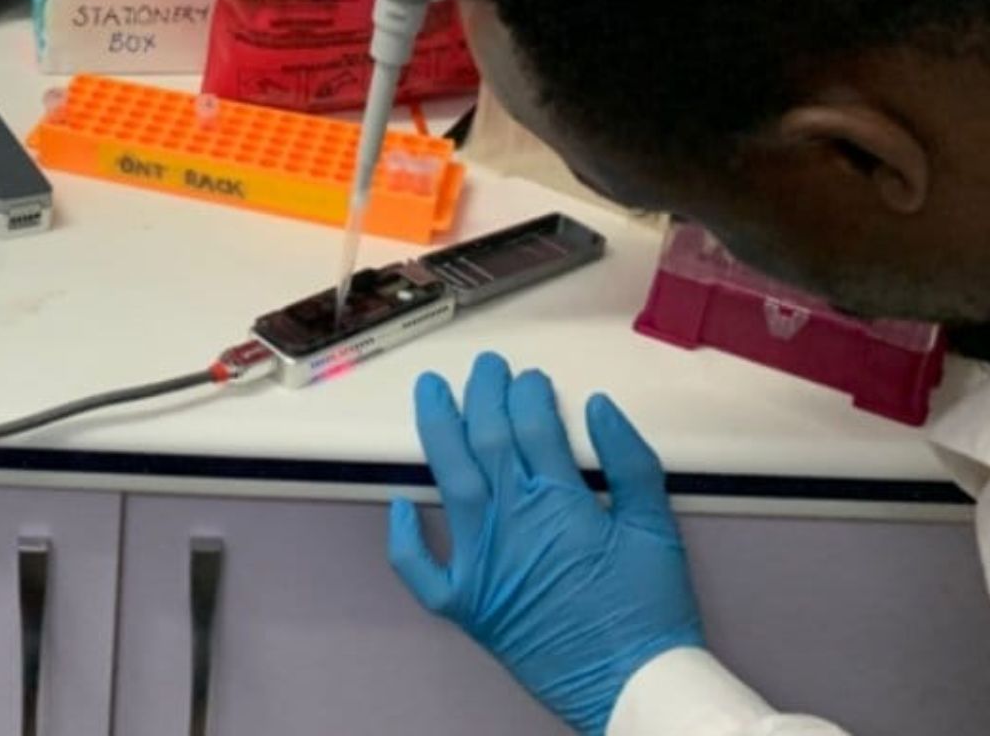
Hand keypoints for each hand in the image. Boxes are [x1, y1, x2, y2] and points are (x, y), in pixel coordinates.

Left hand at [389, 353, 703, 735]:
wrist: (634, 688)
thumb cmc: (649, 612)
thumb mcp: (657, 529)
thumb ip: (630, 463)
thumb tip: (598, 406)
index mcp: (559, 505)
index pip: (532, 427)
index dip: (527, 394)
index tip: (528, 377)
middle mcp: (511, 525)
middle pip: (486, 441)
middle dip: (481, 395)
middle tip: (482, 368)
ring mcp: (481, 564)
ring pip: (448, 480)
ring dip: (438, 430)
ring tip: (431, 392)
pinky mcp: (465, 604)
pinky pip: (421, 569)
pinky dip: (405, 537)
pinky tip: (399, 503)